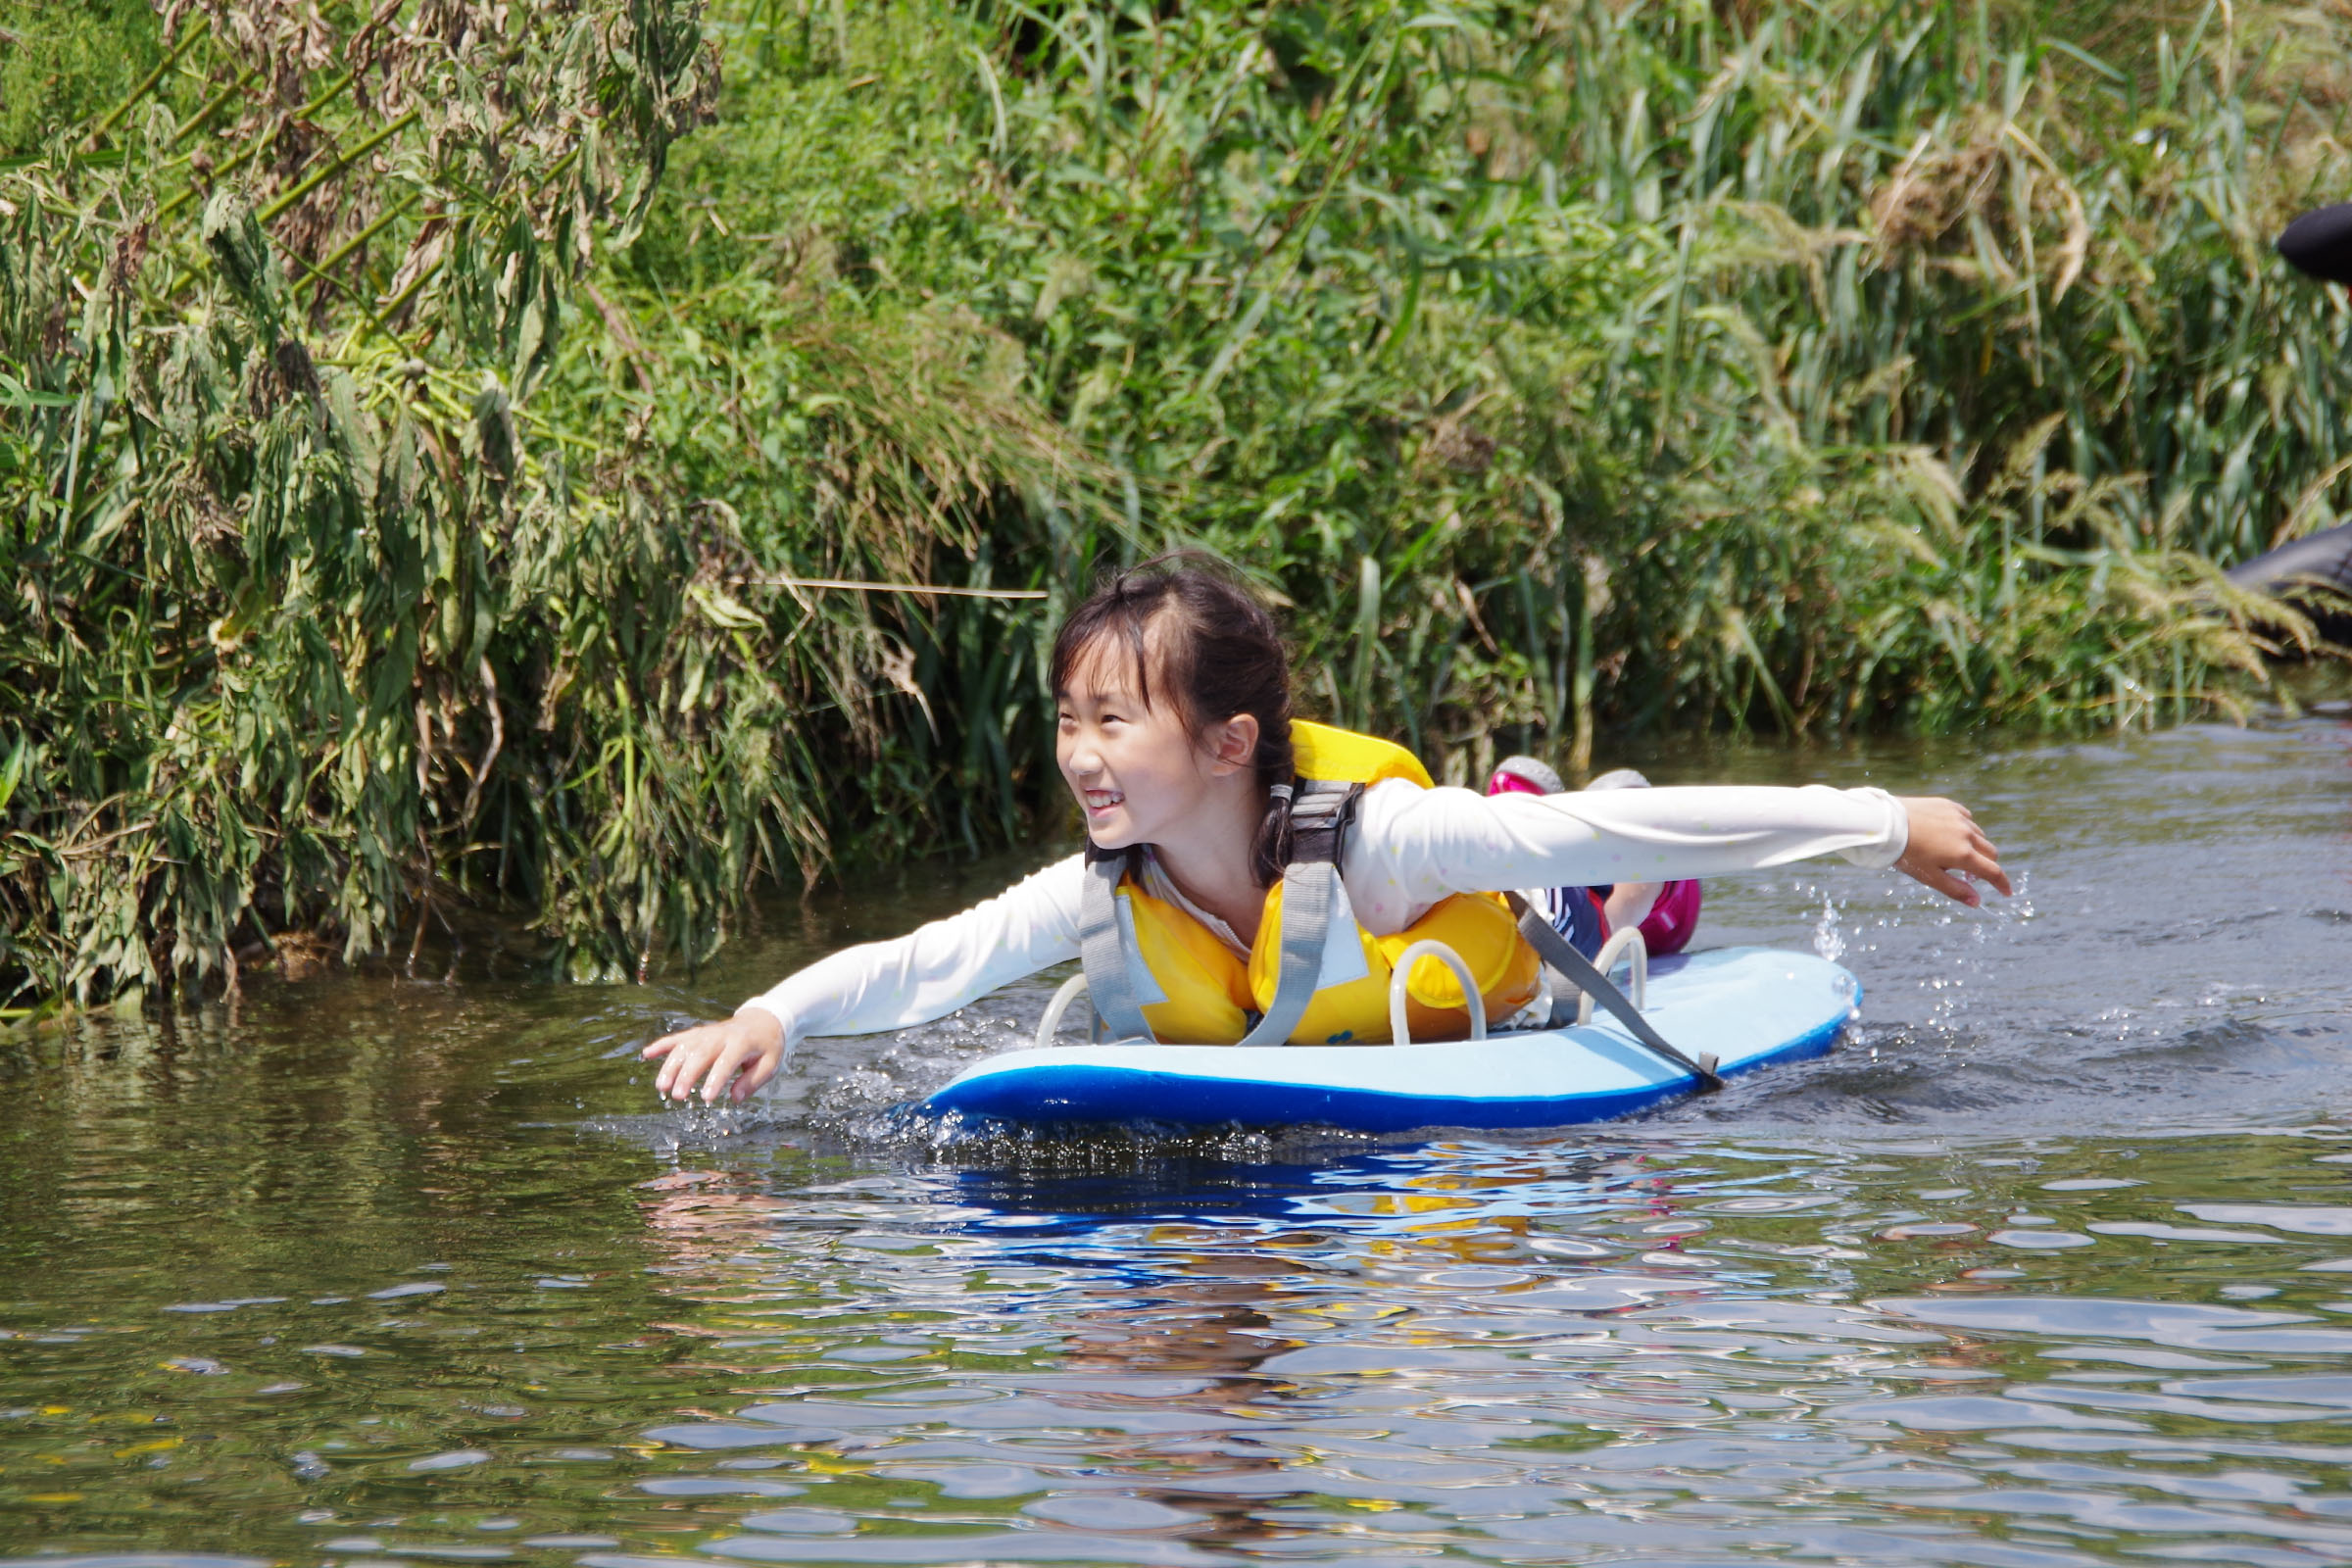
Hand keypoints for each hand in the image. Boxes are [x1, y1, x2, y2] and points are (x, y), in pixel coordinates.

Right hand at [642, 1008, 786, 1102]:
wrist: (762, 1019)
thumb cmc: (766, 1046)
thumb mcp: (770, 1064)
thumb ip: (753, 1081)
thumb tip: (735, 1098)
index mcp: (741, 1042)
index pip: (726, 1062)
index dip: (716, 1079)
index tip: (706, 1098)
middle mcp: (720, 1035)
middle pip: (700, 1054)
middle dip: (687, 1075)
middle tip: (677, 1096)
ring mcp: (707, 1032)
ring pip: (684, 1047)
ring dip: (671, 1065)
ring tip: (661, 1087)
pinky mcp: (697, 1033)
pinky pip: (677, 1037)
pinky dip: (662, 1044)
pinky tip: (647, 1054)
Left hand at [1893, 796, 2009, 906]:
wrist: (1886, 823)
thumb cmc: (1906, 854)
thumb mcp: (1929, 877)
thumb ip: (1956, 889)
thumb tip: (1977, 903)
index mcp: (1963, 854)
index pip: (1993, 872)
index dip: (2002, 884)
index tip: (2006, 892)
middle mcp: (1966, 833)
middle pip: (1990, 852)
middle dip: (1986, 865)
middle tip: (1969, 875)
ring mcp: (1959, 817)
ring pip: (1978, 834)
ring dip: (1974, 847)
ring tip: (1953, 854)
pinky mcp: (1949, 805)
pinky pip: (1965, 818)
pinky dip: (1964, 829)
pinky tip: (1949, 834)